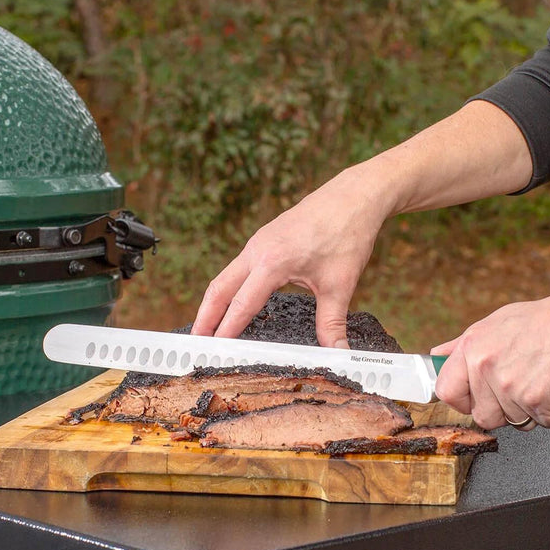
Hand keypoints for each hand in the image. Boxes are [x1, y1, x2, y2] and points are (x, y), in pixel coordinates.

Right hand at [191, 166, 391, 346]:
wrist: (354, 196)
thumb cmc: (347, 233)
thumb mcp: (340, 285)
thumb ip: (332, 322)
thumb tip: (338, 353)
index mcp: (272, 262)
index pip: (241, 304)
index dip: (226, 331)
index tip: (213, 352)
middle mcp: (258, 250)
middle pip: (219, 289)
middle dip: (205, 318)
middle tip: (195, 344)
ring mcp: (259, 243)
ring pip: (226, 277)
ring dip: (213, 303)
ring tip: (206, 328)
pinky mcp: (265, 239)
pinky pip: (239, 268)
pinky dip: (229, 288)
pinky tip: (233, 302)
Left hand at [430, 286, 549, 429]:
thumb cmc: (545, 321)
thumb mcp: (494, 323)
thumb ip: (462, 345)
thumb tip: (437, 357)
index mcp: (471, 348)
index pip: (446, 391)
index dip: (461, 401)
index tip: (473, 400)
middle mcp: (486, 368)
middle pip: (482, 415)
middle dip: (501, 410)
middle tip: (520, 387)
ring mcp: (510, 388)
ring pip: (513, 422)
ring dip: (529, 410)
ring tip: (540, 380)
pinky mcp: (538, 402)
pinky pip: (541, 423)